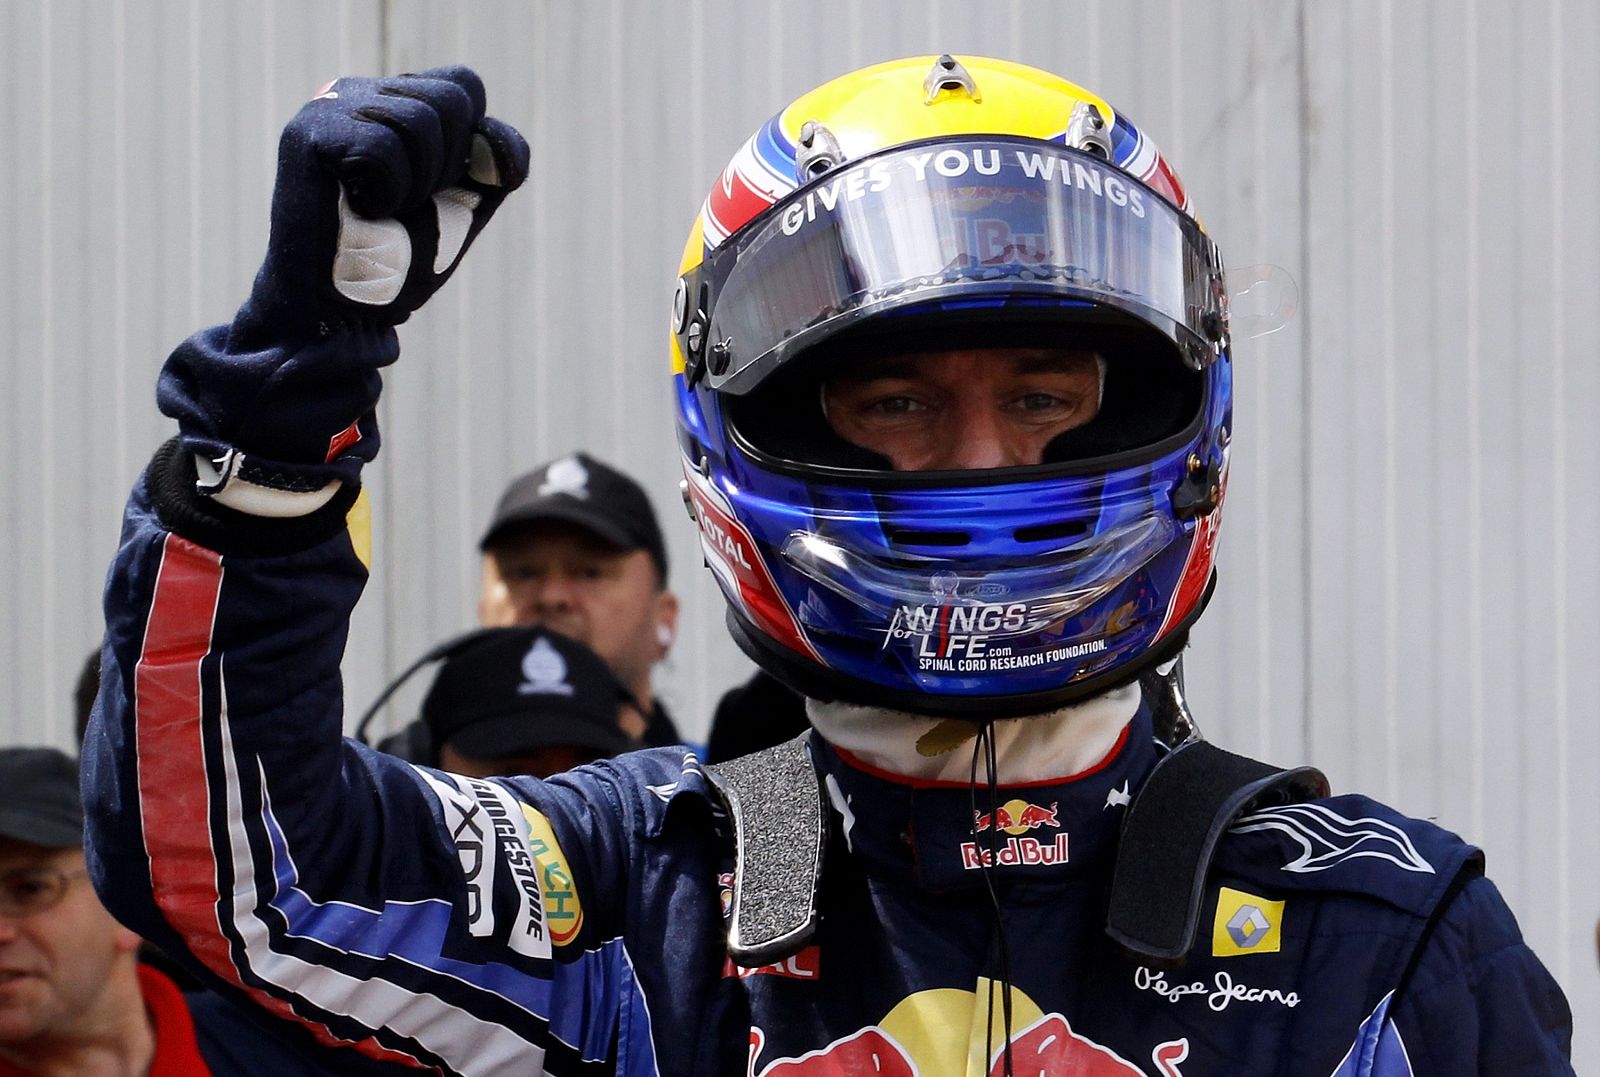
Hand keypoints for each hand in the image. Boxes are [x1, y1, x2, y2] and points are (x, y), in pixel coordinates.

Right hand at [240, 65, 529, 340]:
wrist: (347, 310)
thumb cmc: (402, 258)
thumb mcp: (468, 202)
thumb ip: (497, 161)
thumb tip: (489, 138)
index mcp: (397, 101)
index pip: (465, 86)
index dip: (474, 144)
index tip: (442, 188)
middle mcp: (362, 92)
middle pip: (451, 98)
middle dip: (447, 168)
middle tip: (405, 204)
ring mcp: (331, 107)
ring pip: (420, 120)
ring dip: (418, 185)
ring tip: (381, 209)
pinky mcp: (310, 135)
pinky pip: (383, 148)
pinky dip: (388, 194)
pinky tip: (358, 209)